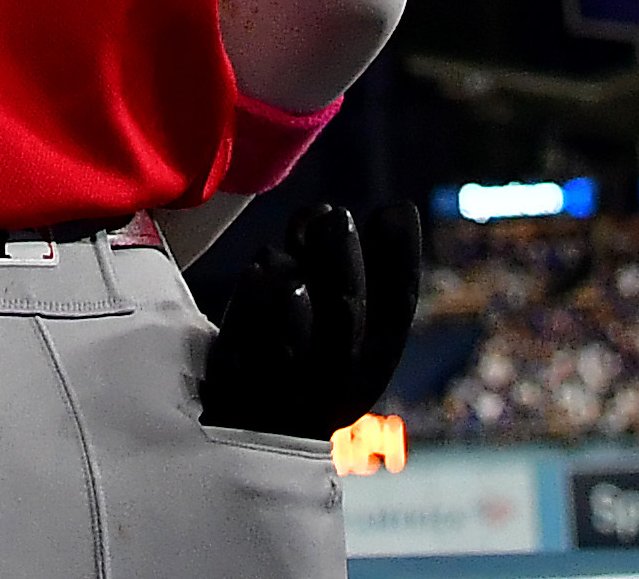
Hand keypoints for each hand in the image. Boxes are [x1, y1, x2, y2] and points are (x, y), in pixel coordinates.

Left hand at [197, 200, 422, 436]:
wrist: (243, 430)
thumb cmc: (293, 351)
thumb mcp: (328, 313)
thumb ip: (337, 267)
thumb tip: (350, 209)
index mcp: (368, 368)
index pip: (395, 313)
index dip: (401, 261)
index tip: (397, 208)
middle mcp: (334, 390)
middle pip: (346, 326)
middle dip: (344, 267)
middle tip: (339, 215)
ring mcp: (284, 398)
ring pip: (297, 343)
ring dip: (296, 285)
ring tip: (294, 239)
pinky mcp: (237, 397)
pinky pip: (246, 352)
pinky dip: (252, 307)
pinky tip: (258, 269)